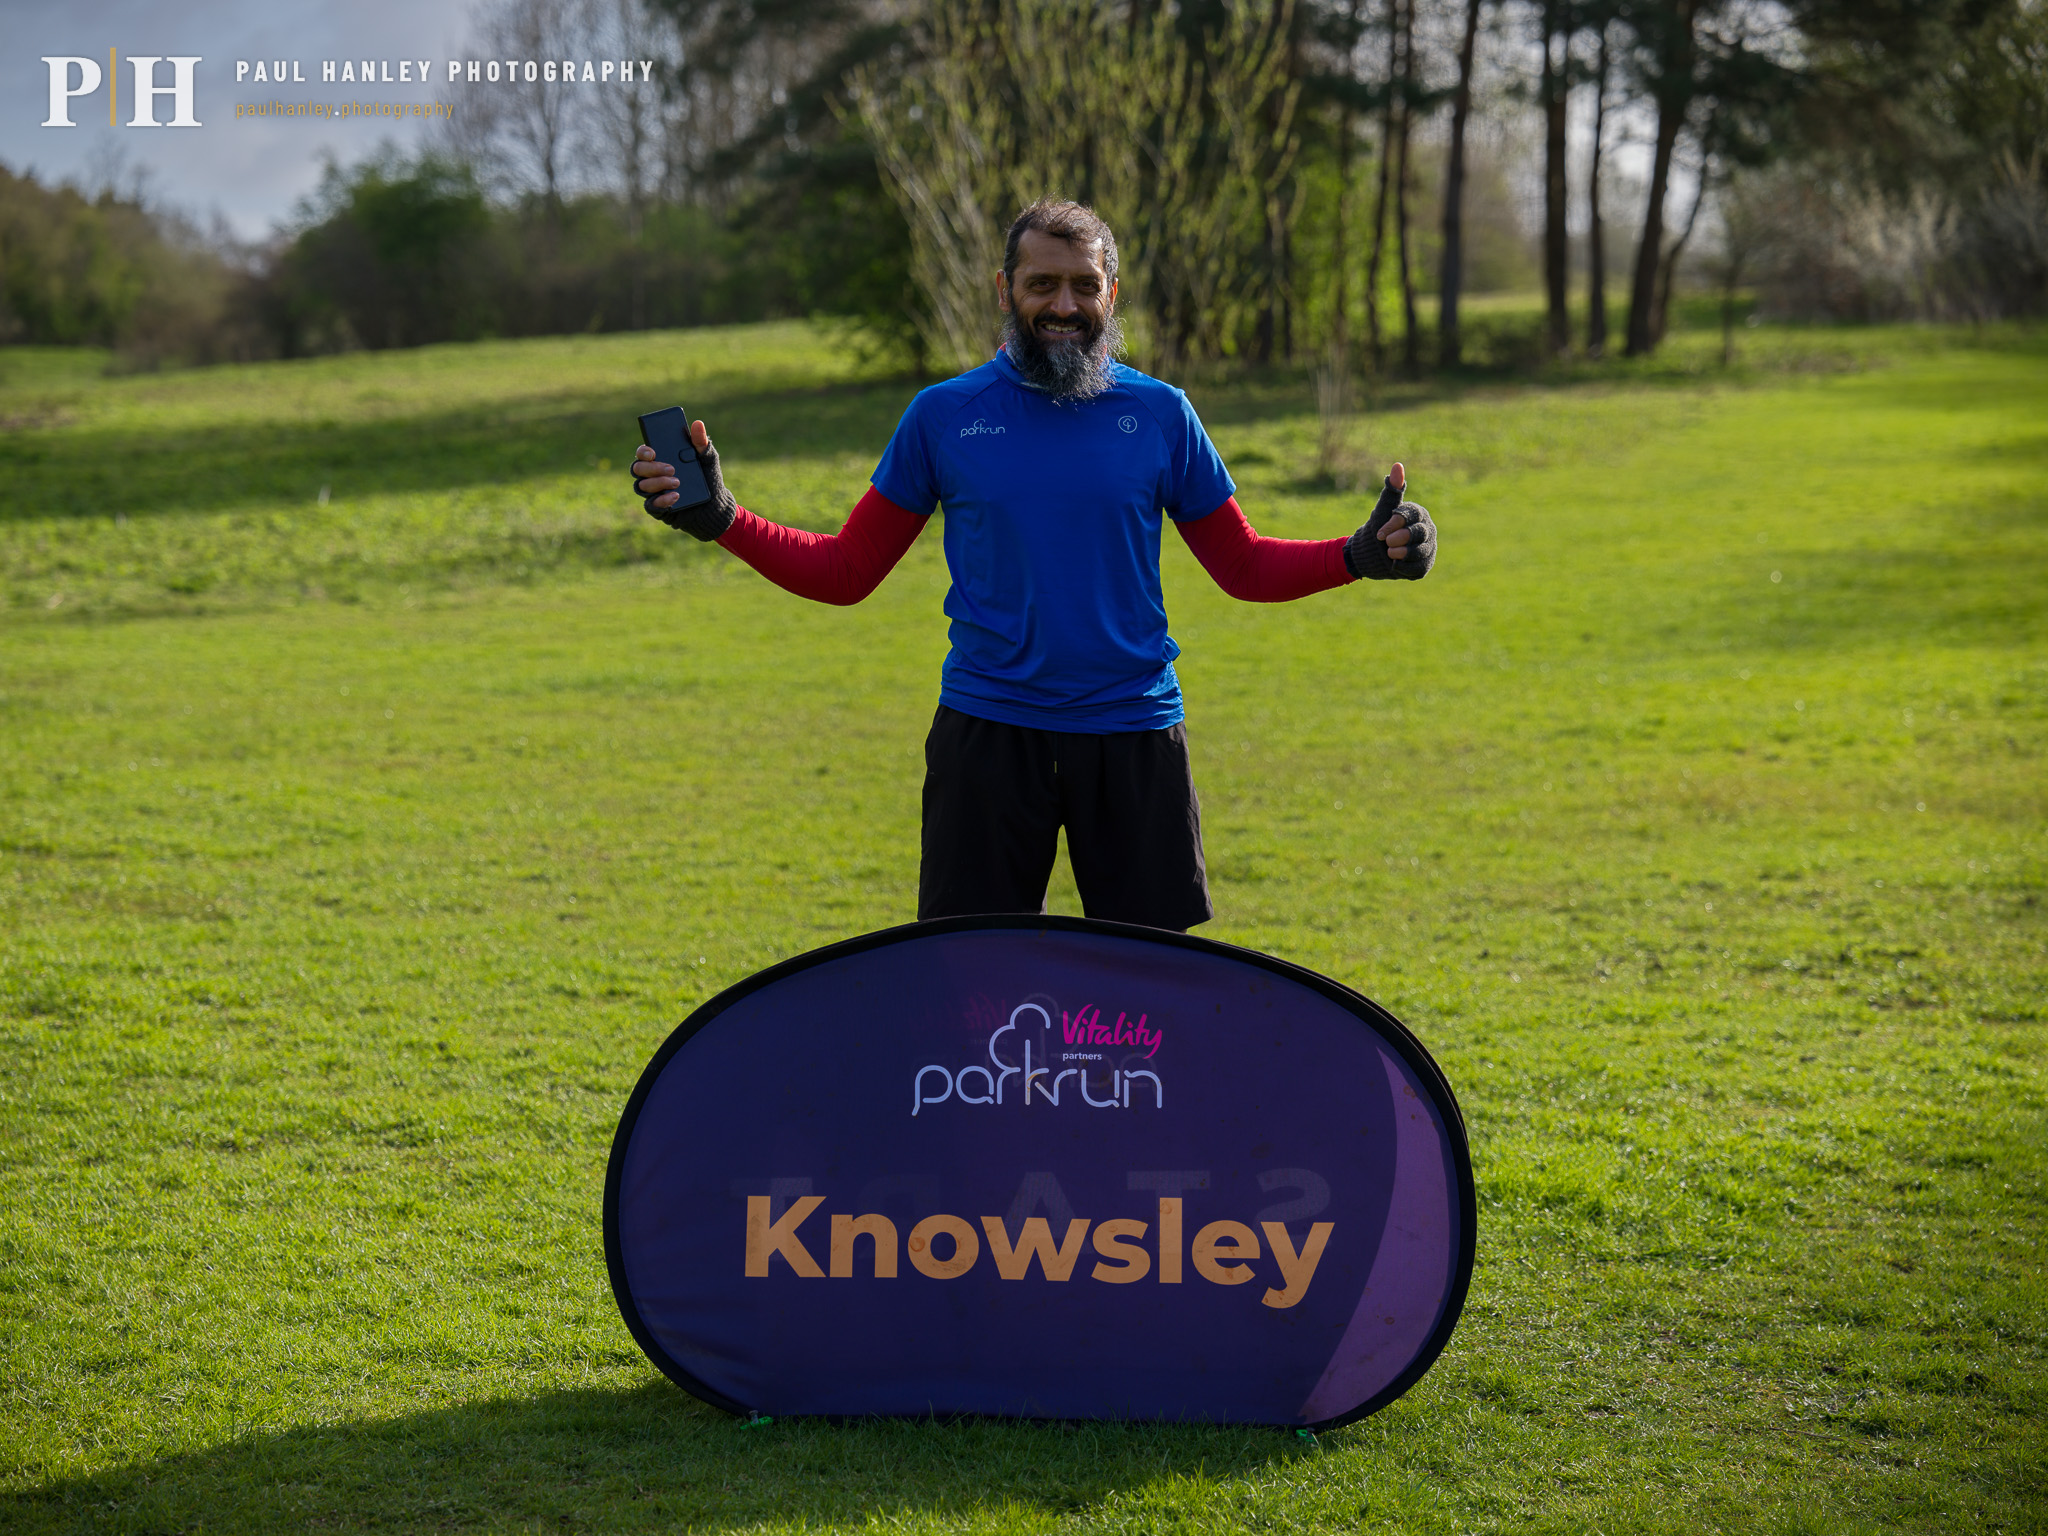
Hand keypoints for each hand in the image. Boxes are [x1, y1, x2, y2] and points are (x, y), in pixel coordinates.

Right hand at [631, 418, 735, 541]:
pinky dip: (662, 501)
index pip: (642, 453)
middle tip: (672, 469)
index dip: (643, 452)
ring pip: (642, 486)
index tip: (653, 452)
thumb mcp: (707, 459)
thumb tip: (697, 424)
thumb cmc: (708, 478)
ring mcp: (653, 492)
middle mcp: (652, 475)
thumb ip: (701, 442)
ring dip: (658, 483)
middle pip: (638, 469)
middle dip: (653, 468)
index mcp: (660, 459)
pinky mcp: (658, 508)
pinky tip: (675, 496)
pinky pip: (651, 505)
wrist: (715, 504)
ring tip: (677, 482)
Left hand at [1343, 463, 1435, 580]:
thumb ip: (1392, 490)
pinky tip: (1394, 564)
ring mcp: (1429, 547)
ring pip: (1420, 551)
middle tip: (1386, 542)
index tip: (1380, 532)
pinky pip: (1418, 567)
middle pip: (1418, 533)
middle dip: (1398, 539)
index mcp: (1419, 513)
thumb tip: (1397, 465)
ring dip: (1400, 554)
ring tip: (1389, 553)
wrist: (1371, 554)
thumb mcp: (1383, 510)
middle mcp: (1428, 529)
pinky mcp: (1425, 565)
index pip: (1411, 516)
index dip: (1395, 524)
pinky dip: (1403, 568)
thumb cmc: (1378, 528)